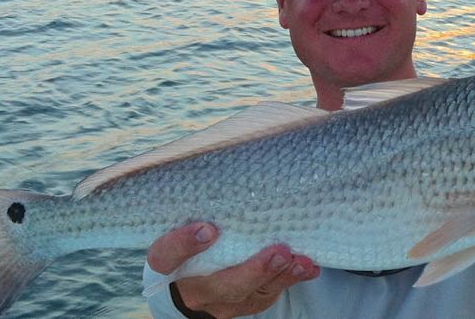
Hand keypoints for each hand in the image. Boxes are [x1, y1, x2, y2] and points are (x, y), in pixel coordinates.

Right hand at [147, 222, 320, 317]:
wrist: (188, 283)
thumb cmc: (187, 241)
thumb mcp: (180, 224)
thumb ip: (196, 209)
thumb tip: (231, 169)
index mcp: (166, 263)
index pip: (166, 257)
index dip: (184, 245)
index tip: (208, 228)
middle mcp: (191, 288)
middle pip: (219, 286)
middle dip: (252, 270)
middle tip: (279, 251)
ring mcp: (218, 302)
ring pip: (248, 294)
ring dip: (278, 276)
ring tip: (300, 260)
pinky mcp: (242, 306)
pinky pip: (266, 297)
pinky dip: (289, 281)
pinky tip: (308, 267)